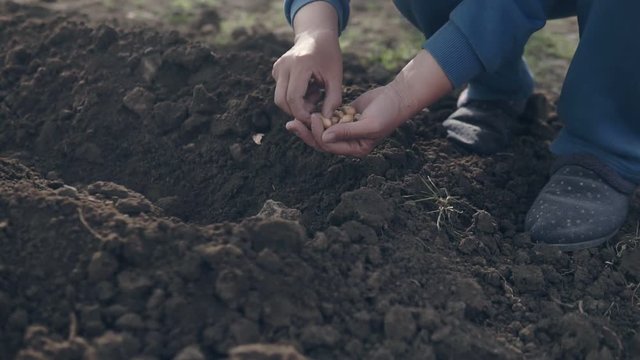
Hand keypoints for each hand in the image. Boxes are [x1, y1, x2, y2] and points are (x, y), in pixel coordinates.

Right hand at [272, 2, 342, 121]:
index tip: (315, 118)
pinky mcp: (275, 70)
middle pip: (282, 100)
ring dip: (296, 104)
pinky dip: (294, 96)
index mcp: (300, 65)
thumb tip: (325, 120)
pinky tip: (308, 88)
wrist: (316, 36)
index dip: (303, 113)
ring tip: (315, 94)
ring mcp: (277, 67)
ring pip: (280, 98)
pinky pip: (281, 91)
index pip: (293, 98)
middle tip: (315, 109)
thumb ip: (333, 100)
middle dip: (297, 111)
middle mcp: (284, 65)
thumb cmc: (329, 56)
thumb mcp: (336, 77)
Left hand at [285, 86, 398, 156]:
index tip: (314, 117)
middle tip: (290, 124)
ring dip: (309, 125)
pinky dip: (319, 116)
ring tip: (294, 118)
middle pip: (322, 142)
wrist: (398, 97)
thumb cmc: (387, 113)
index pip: (330, 146)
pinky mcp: (345, 118)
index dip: (318, 134)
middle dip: (306, 133)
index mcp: (355, 149)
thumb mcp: (369, 124)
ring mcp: (347, 131)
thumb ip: (347, 132)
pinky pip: (328, 120)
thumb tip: (325, 137)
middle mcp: (349, 143)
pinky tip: (306, 109)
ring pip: (323, 131)